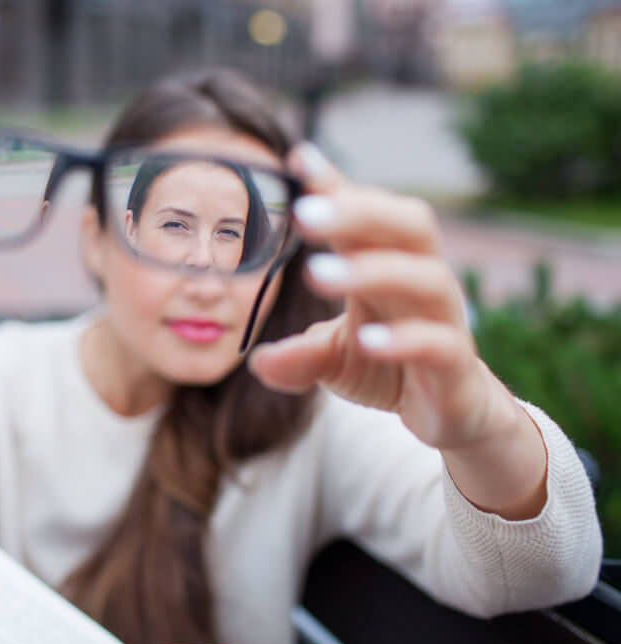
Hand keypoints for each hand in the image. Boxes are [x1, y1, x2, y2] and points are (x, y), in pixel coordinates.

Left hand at [248, 144, 522, 453]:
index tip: (297, 161)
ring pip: (425, 277)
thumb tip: (256, 361)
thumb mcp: (334, 357)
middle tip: (304, 215)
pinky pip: (438, 342)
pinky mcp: (456, 364)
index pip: (365, 214)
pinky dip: (404, 338)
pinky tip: (368, 339)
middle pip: (405, 225)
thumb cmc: (389, 365)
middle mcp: (420, 280)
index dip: (334, 185)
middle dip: (357, 212)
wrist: (451, 413)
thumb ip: (298, 354)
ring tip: (317, 274)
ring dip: (372, 271)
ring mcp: (444, 319)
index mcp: (387, 264)